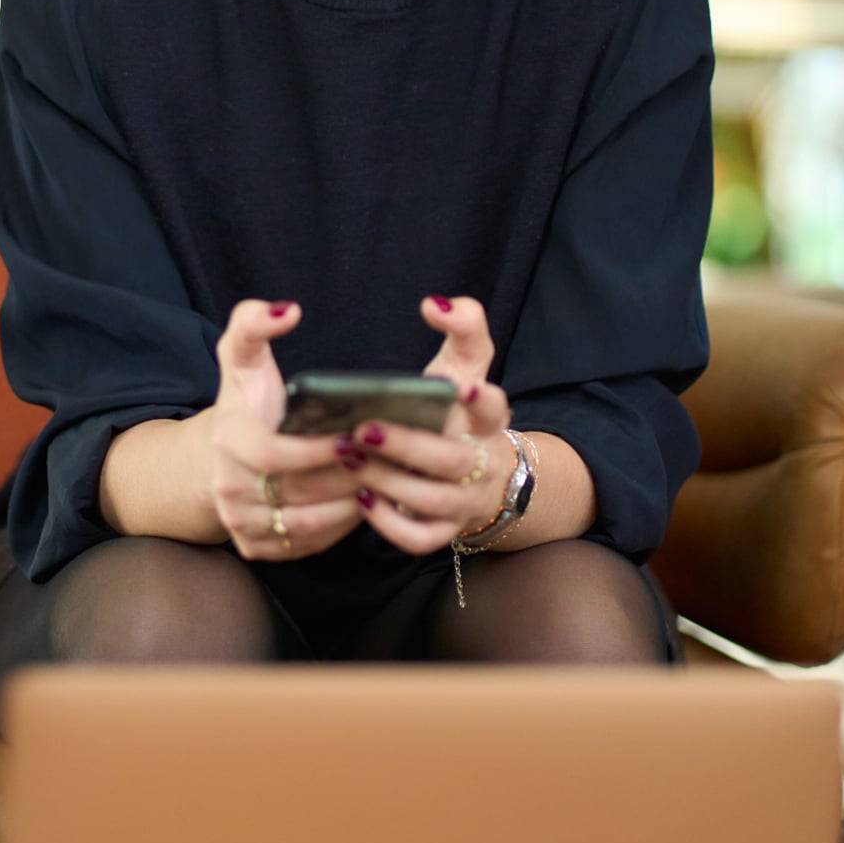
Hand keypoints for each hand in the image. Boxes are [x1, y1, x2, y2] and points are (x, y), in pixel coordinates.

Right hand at [209, 299, 367, 560]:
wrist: (217, 455)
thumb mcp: (243, 358)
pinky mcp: (254, 547)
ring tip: (383, 481)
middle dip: (347, 477)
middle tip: (387, 460)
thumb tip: (288, 309)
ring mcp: (240, 522)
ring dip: (350, 506)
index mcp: (229, 442)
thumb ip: (253, 323)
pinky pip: (306, 547)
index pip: (277, 455)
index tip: (355, 436)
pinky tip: (364, 504)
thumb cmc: (247, 402)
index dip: (319, 451)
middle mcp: (229, 488)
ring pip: (307, 525)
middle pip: (300, 492)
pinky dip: (339, 530)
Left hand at [348, 295, 514, 555]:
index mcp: (488, 420)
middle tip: (363, 428)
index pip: (496, 407)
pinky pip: (420, 539)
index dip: (484, 400)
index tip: (465, 385)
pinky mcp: (444, 530)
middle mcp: (483, 462)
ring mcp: (465, 501)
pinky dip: (389, 523)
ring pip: (432, 499)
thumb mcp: (464, 366)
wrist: (478, 473)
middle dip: (407, 446)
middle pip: (453, 460)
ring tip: (348, 457)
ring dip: (388, 481)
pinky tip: (360, 498)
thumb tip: (436, 303)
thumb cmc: (456, 409)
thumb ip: (463, 326)